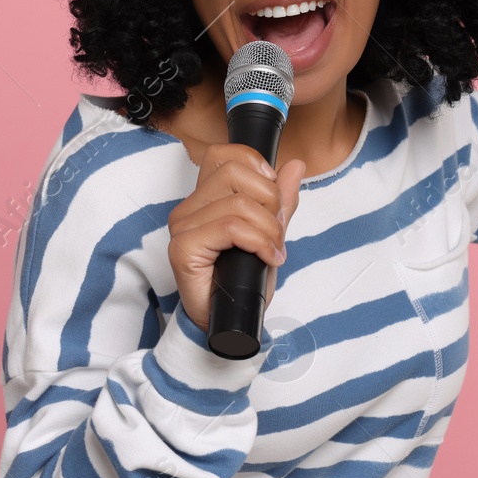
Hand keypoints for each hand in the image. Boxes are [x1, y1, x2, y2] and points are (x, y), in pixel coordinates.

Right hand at [166, 145, 306, 332]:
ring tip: (272, 249)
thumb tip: (294, 166)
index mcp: (206, 198)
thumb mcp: (270, 233)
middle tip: (276, 230)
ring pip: (237, 202)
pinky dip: (259, 242)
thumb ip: (281, 200)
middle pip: (235, 172)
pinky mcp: (184, 247)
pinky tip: (267, 258)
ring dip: (268, 228)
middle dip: (270, 200)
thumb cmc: (243, 282)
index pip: (225, 154)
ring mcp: (183, 226)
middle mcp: (189, 207)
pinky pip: (231, 227)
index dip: (256, 166)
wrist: (229, 323)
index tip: (273, 197)